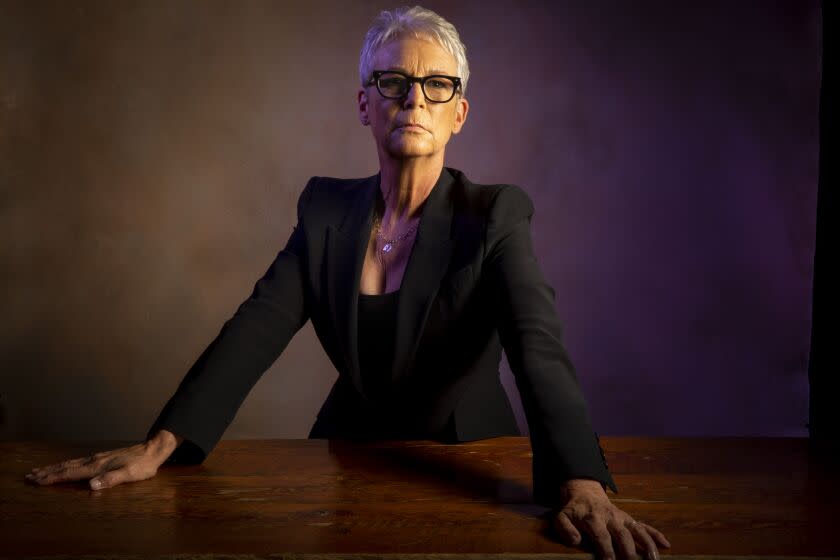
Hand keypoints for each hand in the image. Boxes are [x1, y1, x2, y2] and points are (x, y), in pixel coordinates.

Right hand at [24, 429, 182, 490]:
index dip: (53, 478)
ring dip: (55, 468)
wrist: (152, 450)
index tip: (37, 480)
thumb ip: (110, 480)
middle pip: (66, 467)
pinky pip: (79, 462)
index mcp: (98, 466)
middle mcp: (94, 460)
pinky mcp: (102, 457)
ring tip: (41, 470)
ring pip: (71, 463)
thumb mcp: (129, 475)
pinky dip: (67, 464)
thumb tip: (91, 485)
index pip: (71, 474)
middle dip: (48, 472)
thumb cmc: (142, 465)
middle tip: (30, 476)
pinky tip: (66, 465)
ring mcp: (98, 458)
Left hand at [551, 478, 670, 559]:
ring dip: (648, 545)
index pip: (601, 536)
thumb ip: (565, 528)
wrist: (584, 492)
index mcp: (593, 518)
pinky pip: (644, 525)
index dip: (607, 551)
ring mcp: (622, 518)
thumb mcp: (561, 517)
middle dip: (629, 551)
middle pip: (623, 535)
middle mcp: (610, 518)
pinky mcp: (629, 519)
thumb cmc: (573, 510)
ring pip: (638, 530)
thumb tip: (575, 541)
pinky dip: (655, 534)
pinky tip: (666, 544)